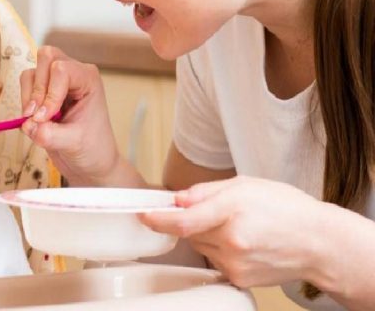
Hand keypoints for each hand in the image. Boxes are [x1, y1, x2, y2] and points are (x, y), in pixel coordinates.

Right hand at [20, 46, 141, 186]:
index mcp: (88, 80)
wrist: (90, 163)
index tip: (45, 118)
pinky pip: (25, 84)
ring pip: (32, 71)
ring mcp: (57, 81)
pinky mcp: (43, 91)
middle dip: (37, 88)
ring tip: (35, 120)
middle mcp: (73, 74)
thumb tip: (27, 125)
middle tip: (37, 116)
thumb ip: (49, 134)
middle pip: (46, 57)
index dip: (49, 93)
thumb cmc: (92, 149)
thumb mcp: (73, 144)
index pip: (62, 70)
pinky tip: (34, 120)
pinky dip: (24, 101)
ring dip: (28, 96)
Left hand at [140, 176, 329, 287]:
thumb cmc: (286, 209)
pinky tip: (243, 242)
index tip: (144, 214)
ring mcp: (235, 262)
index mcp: (233, 211)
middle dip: (191, 220)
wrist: (318, 243)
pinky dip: (219, 249)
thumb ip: (206, 191)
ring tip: (237, 226)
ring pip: (200, 246)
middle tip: (214, 212)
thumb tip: (177, 199)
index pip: (183, 220)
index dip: (158, 219)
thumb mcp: (246, 184)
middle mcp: (232, 240)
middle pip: (189, 232)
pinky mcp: (238, 278)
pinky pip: (214, 260)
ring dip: (207, 235)